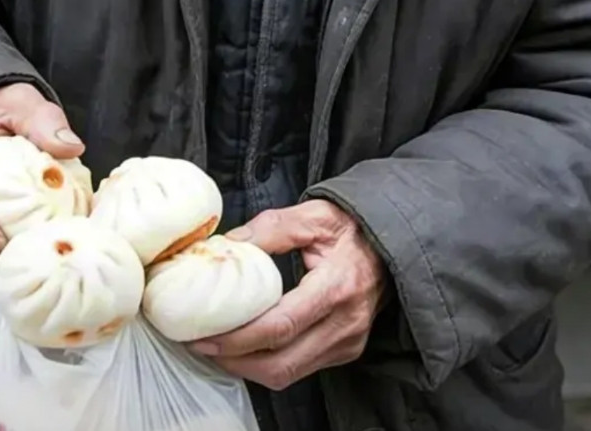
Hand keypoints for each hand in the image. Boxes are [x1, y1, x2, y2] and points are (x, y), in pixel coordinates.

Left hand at [190, 199, 387, 390]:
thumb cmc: (350, 227)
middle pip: (281, 362)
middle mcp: (345, 323)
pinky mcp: (346, 351)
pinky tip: (245, 346)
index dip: (239, 336)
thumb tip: (226, 245)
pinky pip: (299, 369)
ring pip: (288, 374)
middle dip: (235, 360)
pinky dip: (266, 363)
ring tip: (216, 347)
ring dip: (246, 367)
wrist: (390, 242)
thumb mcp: (313, 215)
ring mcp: (348, 342)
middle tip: (200, 344)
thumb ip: (270, 228)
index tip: (205, 332)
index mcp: (337, 286)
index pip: (281, 325)